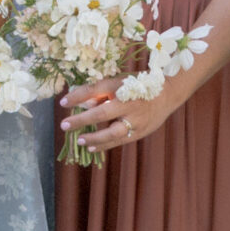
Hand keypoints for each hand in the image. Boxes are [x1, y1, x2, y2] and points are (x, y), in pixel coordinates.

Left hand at [60, 75, 180, 153]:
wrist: (167, 93)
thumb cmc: (136, 86)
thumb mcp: (118, 83)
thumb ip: (99, 93)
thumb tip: (80, 104)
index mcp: (122, 86)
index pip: (96, 89)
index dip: (79, 96)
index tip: (62, 103)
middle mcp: (129, 103)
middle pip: (103, 112)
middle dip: (82, 120)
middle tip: (64, 125)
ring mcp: (136, 119)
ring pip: (113, 132)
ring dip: (94, 138)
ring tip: (79, 140)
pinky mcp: (140, 131)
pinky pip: (120, 140)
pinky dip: (104, 145)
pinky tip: (91, 147)